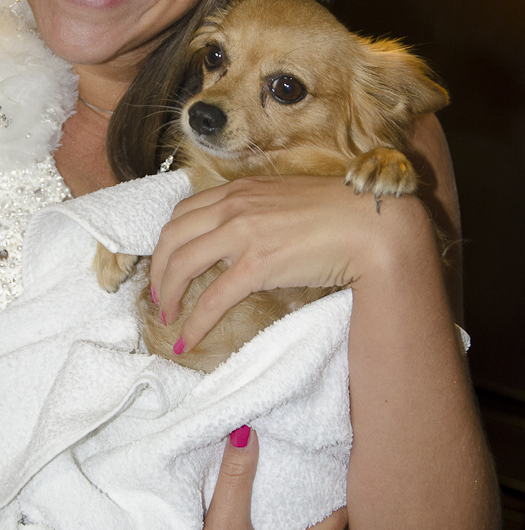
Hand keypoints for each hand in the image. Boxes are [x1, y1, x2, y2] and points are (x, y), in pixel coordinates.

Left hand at [150, 174, 415, 350]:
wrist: (372, 224)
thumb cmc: (339, 212)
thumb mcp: (286, 199)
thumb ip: (258, 211)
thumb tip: (244, 237)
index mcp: (239, 190)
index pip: (183, 213)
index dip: (167, 242)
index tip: (166, 264)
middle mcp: (234, 206)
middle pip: (171, 238)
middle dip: (157, 270)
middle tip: (159, 295)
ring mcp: (243, 234)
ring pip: (181, 266)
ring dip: (167, 294)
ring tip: (166, 316)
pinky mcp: (258, 266)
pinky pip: (212, 300)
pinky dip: (194, 322)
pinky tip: (186, 339)